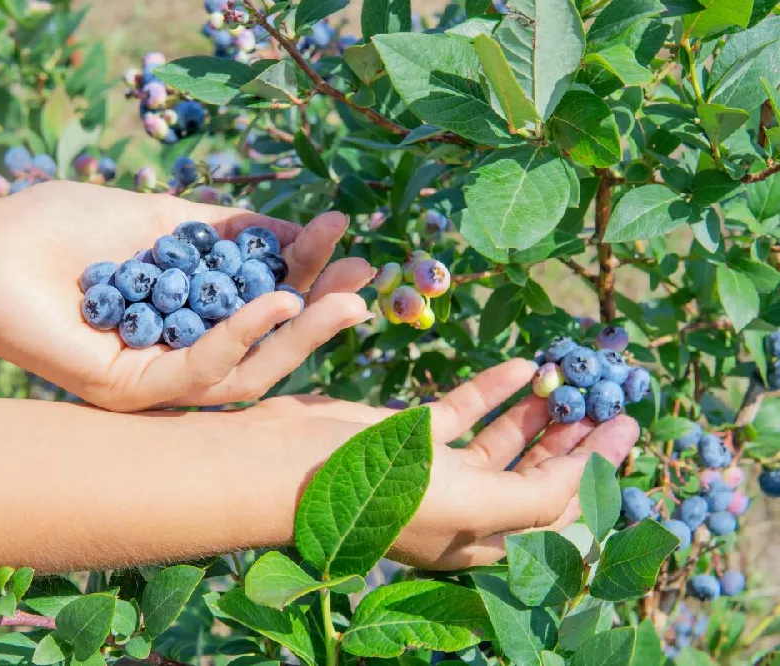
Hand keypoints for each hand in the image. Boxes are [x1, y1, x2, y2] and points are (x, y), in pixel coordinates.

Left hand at [0, 182, 374, 410]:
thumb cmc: (67, 227)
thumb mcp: (165, 219)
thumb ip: (228, 231)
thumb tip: (297, 229)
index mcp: (191, 315)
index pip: (262, 304)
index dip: (307, 273)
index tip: (343, 232)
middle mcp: (180, 354)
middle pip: (266, 349)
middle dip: (319, 313)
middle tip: (365, 278)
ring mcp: (157, 380)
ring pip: (246, 374)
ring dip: (299, 335)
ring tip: (344, 297)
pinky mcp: (132, 393)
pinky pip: (200, 372)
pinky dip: (242, 336)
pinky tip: (275, 299)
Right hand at [234, 359, 638, 568]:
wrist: (280, 463)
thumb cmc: (369, 490)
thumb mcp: (461, 504)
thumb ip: (530, 499)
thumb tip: (589, 480)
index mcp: (479, 537)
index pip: (556, 511)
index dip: (597, 473)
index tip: (626, 427)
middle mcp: (462, 508)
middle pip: (535, 476)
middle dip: (574, 441)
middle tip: (609, 401)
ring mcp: (434, 469)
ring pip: (502, 441)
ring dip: (538, 412)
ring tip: (571, 380)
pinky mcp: (408, 433)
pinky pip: (462, 409)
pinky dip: (493, 388)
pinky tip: (521, 365)